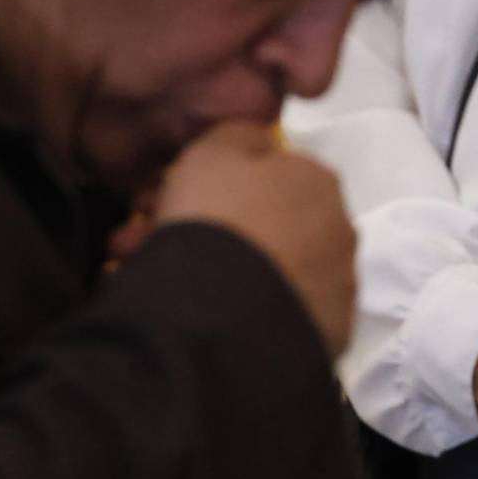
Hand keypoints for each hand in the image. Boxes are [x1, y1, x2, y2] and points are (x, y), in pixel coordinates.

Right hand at [157, 122, 356, 356]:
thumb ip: (237, 137)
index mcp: (318, 183)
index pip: (267, 176)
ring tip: (154, 289)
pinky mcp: (321, 341)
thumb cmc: (217, 220)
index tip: (162, 203)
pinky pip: (268, 319)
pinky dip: (235, 317)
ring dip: (213, 275)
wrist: (222, 319)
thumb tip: (257, 145)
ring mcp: (334, 291)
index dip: (210, 187)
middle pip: (261, 226)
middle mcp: (338, 233)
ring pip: (261, 274)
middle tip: (139, 247)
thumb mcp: (213, 152)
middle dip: (202, 232)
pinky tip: (194, 322)